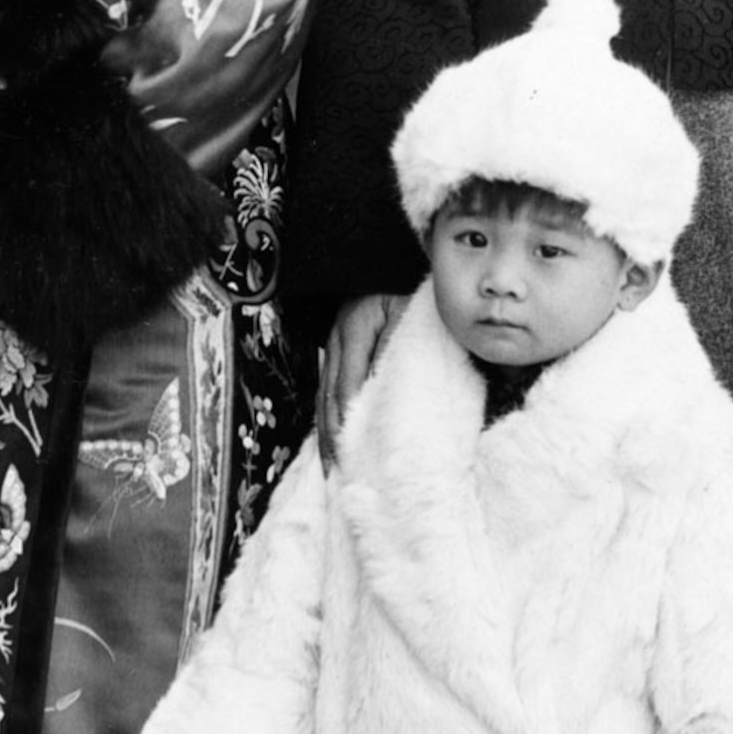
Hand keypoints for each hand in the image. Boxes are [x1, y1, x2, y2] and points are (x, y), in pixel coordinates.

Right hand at [317, 291, 406, 467]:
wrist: (392, 260)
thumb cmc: (409, 286)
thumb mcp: (408, 312)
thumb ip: (396, 349)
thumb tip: (383, 391)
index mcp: (353, 327)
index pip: (346, 385)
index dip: (347, 421)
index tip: (353, 453)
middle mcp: (337, 337)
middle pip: (328, 395)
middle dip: (331, 437)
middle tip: (338, 473)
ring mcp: (333, 342)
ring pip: (323, 394)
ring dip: (326, 431)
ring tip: (330, 466)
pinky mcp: (338, 347)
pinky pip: (328, 386)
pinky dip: (328, 414)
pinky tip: (331, 436)